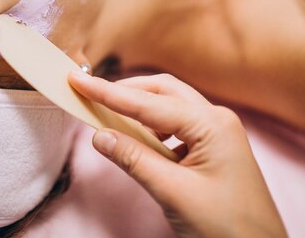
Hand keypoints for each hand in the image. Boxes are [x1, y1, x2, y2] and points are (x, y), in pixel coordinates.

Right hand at [68, 71, 287, 237]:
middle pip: (163, 91)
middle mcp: (217, 119)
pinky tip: (137, 138)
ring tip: (108, 115)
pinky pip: (177, 126)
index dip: (109, 92)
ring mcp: (218, 132)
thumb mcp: (174, 193)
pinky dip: (152, 127)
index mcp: (212, 124)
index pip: (149, 102)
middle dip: (126, 91)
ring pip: (170, 106)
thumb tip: (100, 136)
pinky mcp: (214, 146)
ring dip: (139, 109)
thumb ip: (134, 160)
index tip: (78, 81)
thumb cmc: (227, 227)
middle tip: (90, 94)